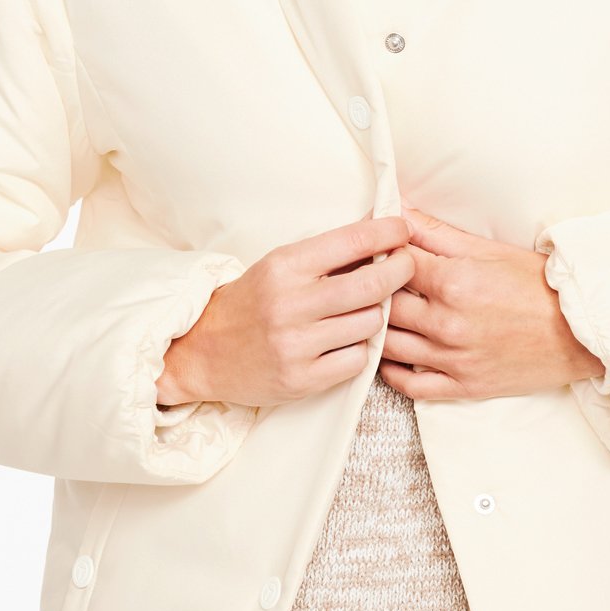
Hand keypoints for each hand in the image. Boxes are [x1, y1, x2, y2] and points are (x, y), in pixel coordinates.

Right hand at [156, 214, 415, 409]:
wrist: (201, 352)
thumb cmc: (249, 302)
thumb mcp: (278, 266)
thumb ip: (324, 256)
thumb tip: (381, 238)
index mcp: (284, 266)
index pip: (351, 241)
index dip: (387, 233)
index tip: (402, 231)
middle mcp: (289, 304)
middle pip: (371, 285)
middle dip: (400, 271)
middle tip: (407, 266)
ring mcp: (296, 345)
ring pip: (370, 323)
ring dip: (377, 314)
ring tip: (365, 309)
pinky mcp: (301, 379)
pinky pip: (358, 360)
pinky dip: (361, 349)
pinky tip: (347, 342)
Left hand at [377, 204, 605, 400]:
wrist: (581, 332)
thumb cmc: (539, 286)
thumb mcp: (488, 250)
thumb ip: (437, 233)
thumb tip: (397, 212)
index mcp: (453, 282)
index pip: (392, 264)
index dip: (377, 253)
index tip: (371, 251)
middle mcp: (448, 323)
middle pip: (385, 304)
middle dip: (372, 290)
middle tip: (364, 282)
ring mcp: (454, 358)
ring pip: (390, 345)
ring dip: (376, 329)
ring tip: (373, 316)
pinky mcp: (464, 386)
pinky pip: (411, 385)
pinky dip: (392, 372)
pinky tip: (389, 357)